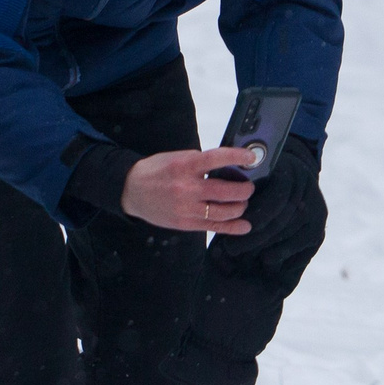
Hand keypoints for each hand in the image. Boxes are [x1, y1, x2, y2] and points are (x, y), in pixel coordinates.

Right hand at [121, 148, 259, 233]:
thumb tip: (229, 165)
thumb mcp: (176, 158)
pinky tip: (244, 225)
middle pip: (227, 191)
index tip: (252, 157)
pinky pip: (215, 227)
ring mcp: (187, 208)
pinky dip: (233, 227)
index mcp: (184, 166)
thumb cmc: (156, 172)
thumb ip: (200, 162)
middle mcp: (187, 188)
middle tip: (248, 187)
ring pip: (226, 211)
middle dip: (245, 189)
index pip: (217, 159)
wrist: (132, 191)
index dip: (238, 157)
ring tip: (241, 202)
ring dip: (240, 206)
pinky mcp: (187, 223)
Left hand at [209, 145, 324, 265]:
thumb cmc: (262, 175)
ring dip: (265, 249)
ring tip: (243, 258)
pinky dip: (283, 255)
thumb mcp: (251, 172)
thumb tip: (218, 200)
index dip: (255, 218)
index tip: (235, 229)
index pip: (275, 201)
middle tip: (231, 249)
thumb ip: (237, 182)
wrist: (294, 175)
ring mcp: (316, 211)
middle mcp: (307, 192)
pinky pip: (301, 247)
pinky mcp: (318, 228)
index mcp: (289, 174)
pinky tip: (265, 261)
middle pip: (280, 222)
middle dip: (254, 238)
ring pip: (289, 236)